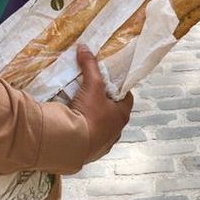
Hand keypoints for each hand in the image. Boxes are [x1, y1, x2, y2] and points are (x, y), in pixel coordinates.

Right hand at [69, 45, 133, 161]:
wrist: (72, 143)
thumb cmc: (90, 114)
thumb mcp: (91, 85)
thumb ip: (90, 66)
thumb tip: (84, 47)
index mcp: (121, 116)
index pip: (126, 98)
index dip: (119, 88)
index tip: (109, 80)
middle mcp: (116, 132)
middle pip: (112, 112)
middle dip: (103, 103)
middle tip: (91, 91)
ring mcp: (103, 144)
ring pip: (100, 126)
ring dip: (92, 117)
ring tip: (80, 105)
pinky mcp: (89, 152)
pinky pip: (87, 137)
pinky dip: (82, 129)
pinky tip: (73, 122)